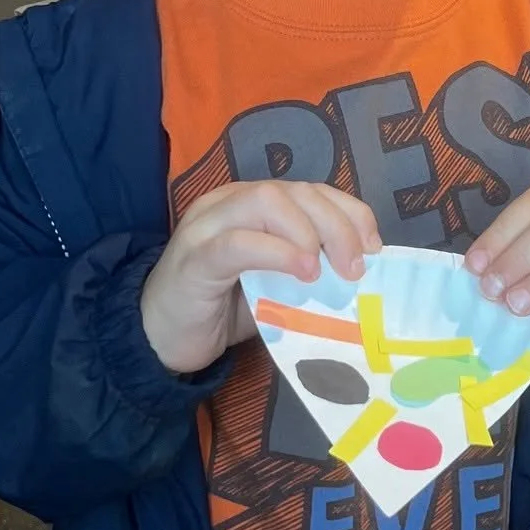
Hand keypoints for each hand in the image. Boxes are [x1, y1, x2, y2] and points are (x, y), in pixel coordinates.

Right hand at [140, 182, 380, 375]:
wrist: (155, 339)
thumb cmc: (221, 309)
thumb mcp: (274, 284)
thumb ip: (306, 267)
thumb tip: (360, 272)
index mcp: (251, 204)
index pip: (309, 190)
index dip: (348, 211)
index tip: (374, 247)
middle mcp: (228, 203)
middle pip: (293, 191)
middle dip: (336, 224)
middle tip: (355, 268)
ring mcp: (207, 226)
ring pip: (267, 201)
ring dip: (308, 233)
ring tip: (325, 271)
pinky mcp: (194, 258)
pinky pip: (238, 242)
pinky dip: (276, 252)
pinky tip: (302, 272)